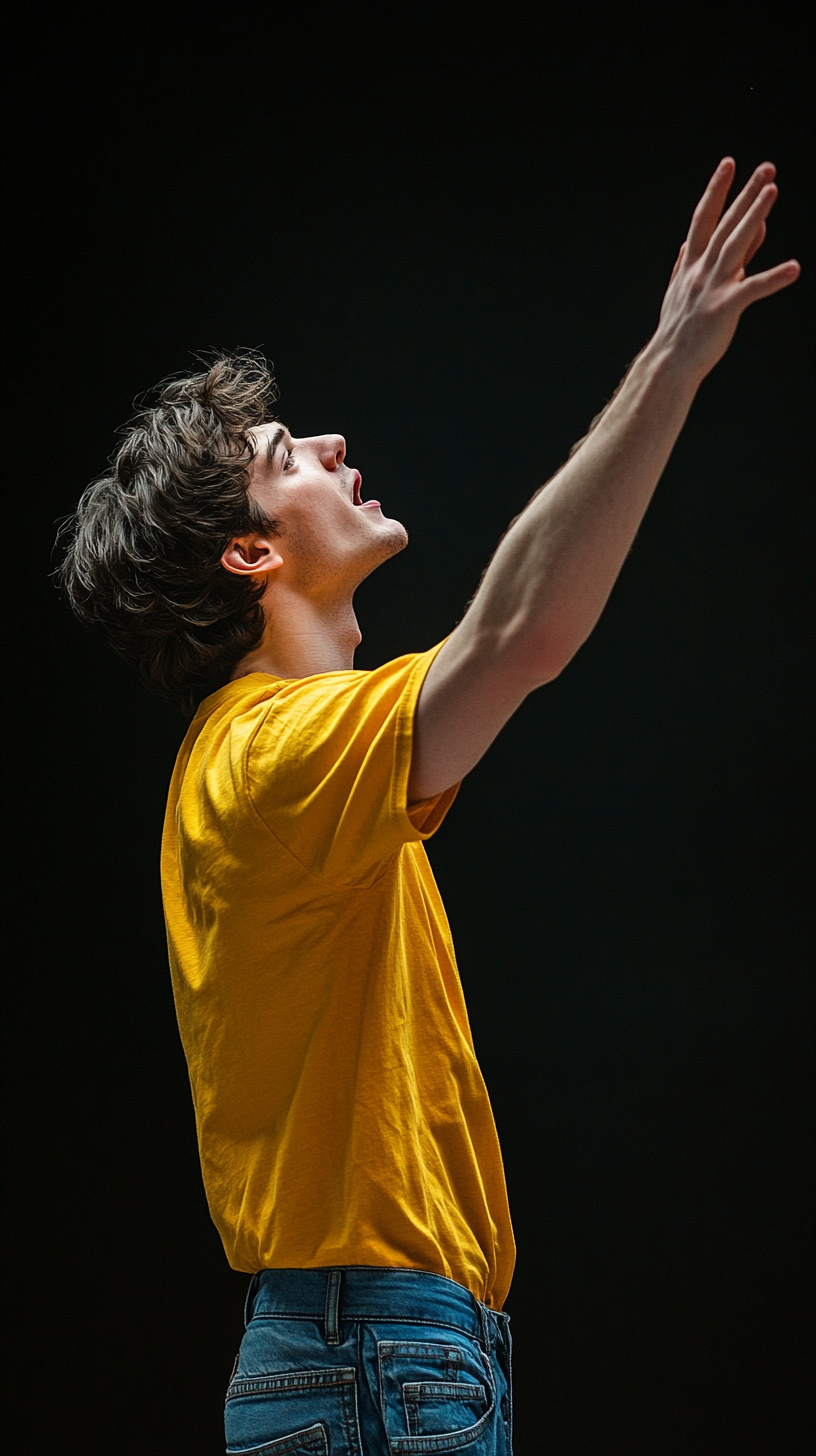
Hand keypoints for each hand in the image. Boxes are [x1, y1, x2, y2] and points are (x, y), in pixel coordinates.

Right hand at [653, 158, 799, 383]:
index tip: (729, 164)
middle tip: (765, 167)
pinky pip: (753, 290)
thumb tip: (690, 241)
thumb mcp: (680, 289)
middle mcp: (700, 270)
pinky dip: (774, 278)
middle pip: (725, 224)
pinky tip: (794, 268)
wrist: (668, 363)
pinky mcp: (724, 309)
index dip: (716, 190)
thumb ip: (689, 263)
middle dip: (745, 194)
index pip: (704, 218)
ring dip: (754, 216)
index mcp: (690, 264)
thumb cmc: (679, 330)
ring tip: (772, 191)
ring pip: (736, 245)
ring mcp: (712, 288)